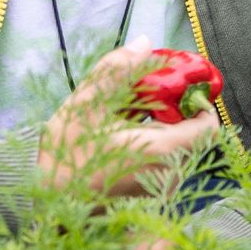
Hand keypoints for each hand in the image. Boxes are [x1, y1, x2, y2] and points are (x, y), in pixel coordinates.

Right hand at [41, 42, 220, 197]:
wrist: (42, 206)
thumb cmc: (64, 157)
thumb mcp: (86, 105)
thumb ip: (117, 71)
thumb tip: (145, 43)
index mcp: (162, 152)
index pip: (208, 126)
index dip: (198, 103)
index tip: (176, 88)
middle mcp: (169, 177)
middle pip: (194, 136)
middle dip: (176, 113)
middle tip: (147, 97)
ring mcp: (159, 192)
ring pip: (179, 151)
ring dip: (163, 129)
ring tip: (129, 118)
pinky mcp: (147, 200)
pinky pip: (164, 166)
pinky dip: (153, 148)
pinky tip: (123, 139)